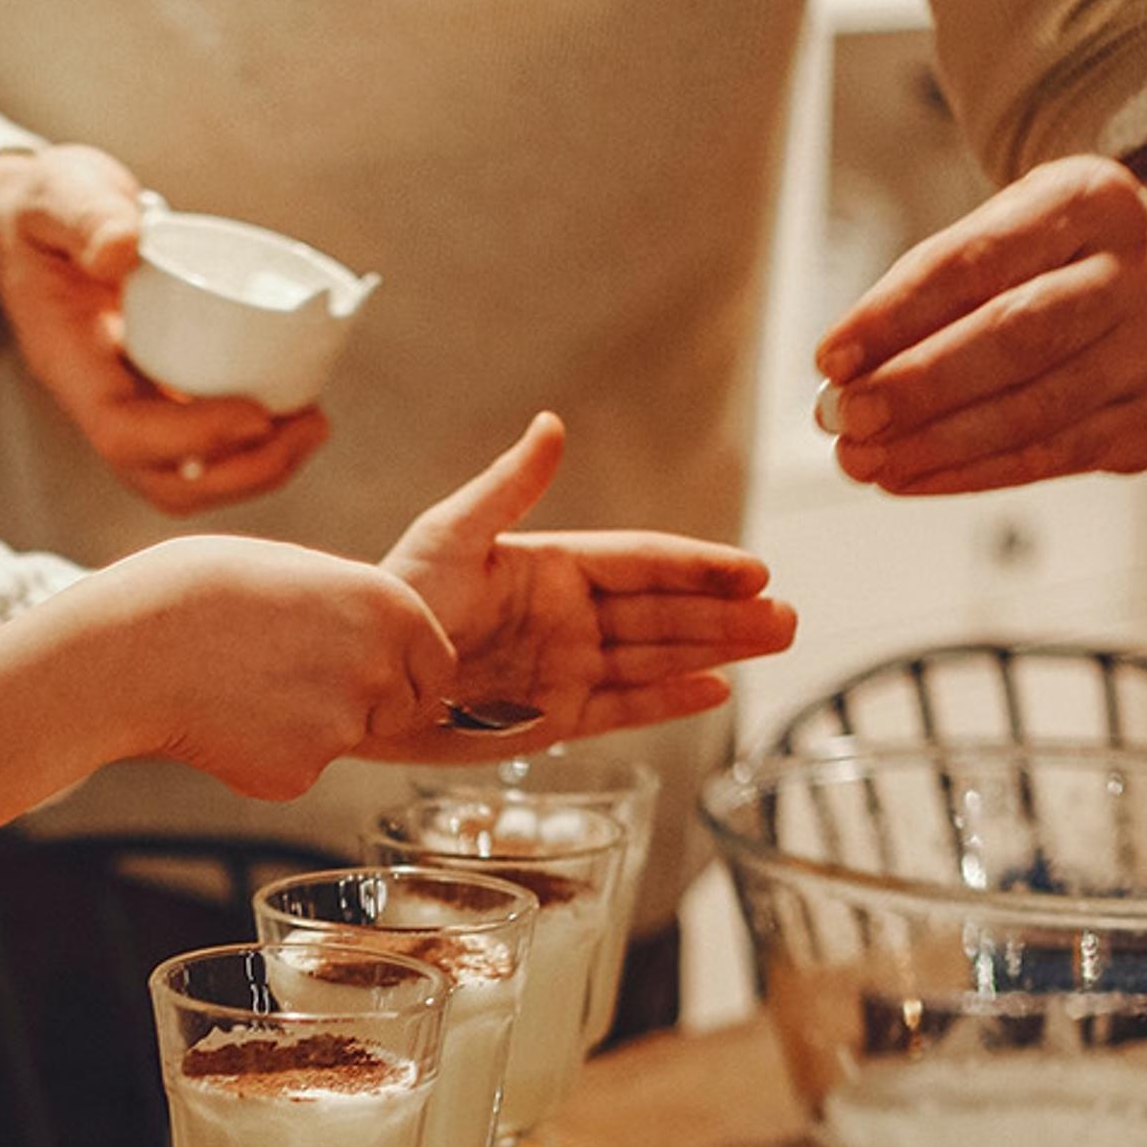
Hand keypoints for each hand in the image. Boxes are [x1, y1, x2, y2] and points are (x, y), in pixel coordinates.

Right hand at [0, 147, 332, 513]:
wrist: (29, 224)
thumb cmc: (44, 209)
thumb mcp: (58, 194)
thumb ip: (88, 217)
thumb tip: (122, 248)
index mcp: (70, 362)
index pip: (122, 432)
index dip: (191, 438)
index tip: (256, 413)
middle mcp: (99, 396)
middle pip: (160, 478)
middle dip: (238, 473)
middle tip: (309, 426)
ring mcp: (131, 399)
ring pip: (187, 472)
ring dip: (256, 466)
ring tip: (313, 424)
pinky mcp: (160, 388)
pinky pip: (205, 439)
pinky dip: (255, 439)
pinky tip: (299, 406)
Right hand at [72, 536, 453, 798]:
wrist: (134, 645)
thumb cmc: (203, 593)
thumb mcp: (297, 573)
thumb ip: (353, 610)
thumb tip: (377, 641)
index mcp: (392, 607)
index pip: (437, 665)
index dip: (403, 672)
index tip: (362, 667)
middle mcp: (382, 668)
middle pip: (399, 711)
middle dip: (361, 705)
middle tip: (289, 679)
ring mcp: (344, 727)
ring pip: (343, 741)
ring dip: (307, 729)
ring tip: (242, 689)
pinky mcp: (301, 774)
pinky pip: (298, 771)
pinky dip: (266, 756)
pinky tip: (223, 721)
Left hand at [370, 414, 799, 760]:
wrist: (359, 676)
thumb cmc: (396, 599)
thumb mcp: (451, 534)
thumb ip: (508, 488)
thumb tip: (552, 426)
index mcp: (549, 568)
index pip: (642, 564)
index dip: (698, 567)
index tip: (752, 570)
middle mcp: (564, 619)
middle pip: (662, 613)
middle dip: (725, 615)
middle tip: (787, 617)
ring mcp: (560, 670)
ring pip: (654, 659)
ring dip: (714, 651)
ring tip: (772, 643)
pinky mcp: (547, 719)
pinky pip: (621, 708)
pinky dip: (667, 701)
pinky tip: (714, 690)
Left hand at [812, 151, 1146, 495]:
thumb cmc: (1066, 262)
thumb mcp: (1014, 230)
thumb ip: (934, 286)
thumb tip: (845, 371)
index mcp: (1091, 201)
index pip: (979, 258)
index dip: (897, 312)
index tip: (833, 356)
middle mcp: (1137, 273)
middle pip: (1016, 336)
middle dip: (918, 383)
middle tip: (846, 416)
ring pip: (1034, 409)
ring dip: (935, 442)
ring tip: (864, 459)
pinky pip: (1050, 456)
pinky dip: (970, 473)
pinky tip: (912, 477)